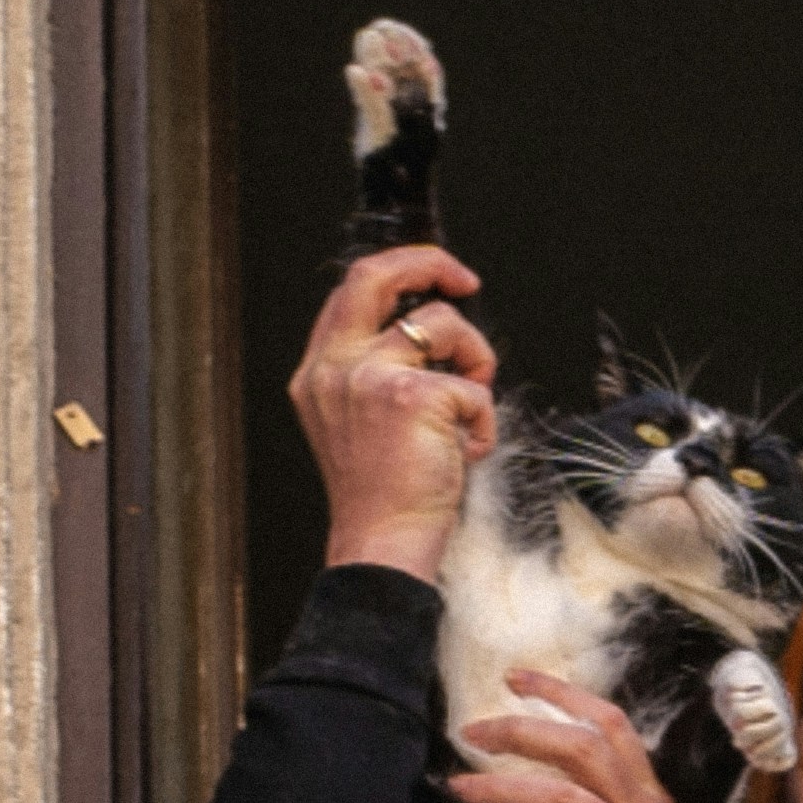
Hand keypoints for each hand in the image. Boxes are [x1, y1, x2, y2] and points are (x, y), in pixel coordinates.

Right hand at [294, 245, 498, 583]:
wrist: (382, 540)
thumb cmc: (384, 491)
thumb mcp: (362, 420)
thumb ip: (378, 370)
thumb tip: (429, 328)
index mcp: (319, 371)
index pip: (352, 290)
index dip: (400, 270)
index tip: (437, 277)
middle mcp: (335, 367)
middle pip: (376, 275)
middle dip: (429, 262)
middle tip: (466, 280)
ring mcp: (368, 377)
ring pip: (443, 325)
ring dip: (476, 361)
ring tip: (468, 414)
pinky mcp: (410, 397)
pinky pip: (473, 386)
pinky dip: (484, 420)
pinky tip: (465, 452)